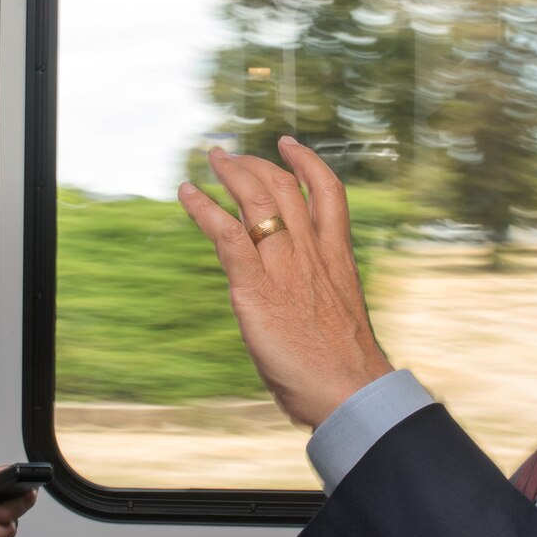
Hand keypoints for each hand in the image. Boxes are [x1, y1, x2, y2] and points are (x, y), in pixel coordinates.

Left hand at [178, 138, 391, 429]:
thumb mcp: (337, 318)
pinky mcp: (255, 287)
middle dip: (254, 163)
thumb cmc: (344, 369)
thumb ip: (318, 298)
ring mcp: (284, 266)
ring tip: (211, 158)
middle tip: (230, 155)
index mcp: (337, 257)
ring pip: (255, 198)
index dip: (306, 162)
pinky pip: (225, 233)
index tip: (289, 145)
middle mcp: (312, 252)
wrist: (349, 390)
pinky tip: (186, 192)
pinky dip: (202, 207)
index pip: (326, 193)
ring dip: (229, 172)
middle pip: (284, 186)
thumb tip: (297, 303)